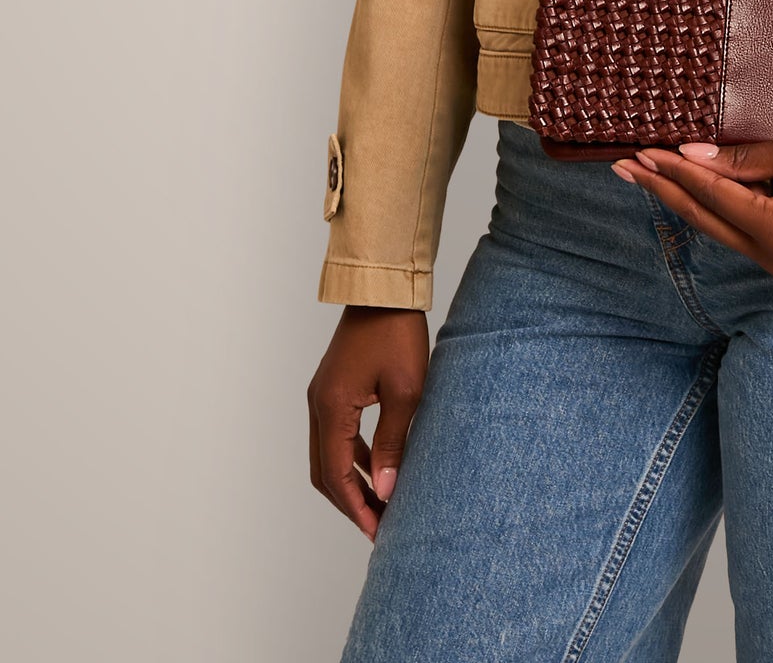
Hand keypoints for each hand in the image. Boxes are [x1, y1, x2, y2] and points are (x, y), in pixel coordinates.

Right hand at [307, 306, 428, 540]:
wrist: (385, 290)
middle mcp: (318, 404)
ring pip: (327, 454)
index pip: (335, 475)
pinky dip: (352, 456)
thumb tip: (386, 488)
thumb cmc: (398, 334)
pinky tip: (377, 465)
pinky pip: (335, 434)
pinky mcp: (333, 387)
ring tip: (381, 501)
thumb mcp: (404, 391)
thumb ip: (392, 442)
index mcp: (331, 407)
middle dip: (350, 501)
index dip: (356, 507)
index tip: (378, 531)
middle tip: (379, 525)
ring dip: (350, 480)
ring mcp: (322, 395)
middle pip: (324, 471)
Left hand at [613, 129, 772, 274]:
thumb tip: (695, 157)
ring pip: (714, 227)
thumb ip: (745, 158)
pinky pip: (736, 229)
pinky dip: (710, 207)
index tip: (639, 151)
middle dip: (660, 190)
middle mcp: (767, 256)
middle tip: (621, 167)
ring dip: (680, 199)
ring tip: (646, 174)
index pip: (708, 194)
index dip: (671, 170)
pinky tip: (690, 190)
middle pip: (700, 218)